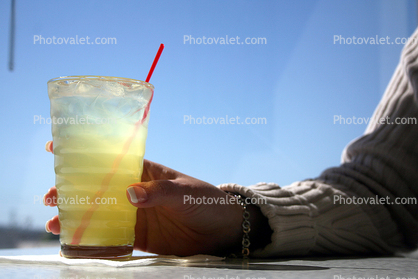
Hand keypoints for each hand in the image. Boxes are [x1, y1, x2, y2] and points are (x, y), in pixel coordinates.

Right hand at [44, 141, 258, 255]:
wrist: (220, 230)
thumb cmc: (205, 201)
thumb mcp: (184, 192)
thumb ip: (159, 192)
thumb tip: (129, 194)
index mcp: (144, 172)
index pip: (110, 158)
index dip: (83, 154)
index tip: (55, 148)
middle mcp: (134, 191)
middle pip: (95, 187)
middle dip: (70, 189)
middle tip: (50, 195)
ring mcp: (133, 214)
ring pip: (97, 212)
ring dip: (75, 215)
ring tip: (54, 222)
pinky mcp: (137, 236)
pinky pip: (110, 237)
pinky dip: (92, 239)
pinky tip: (74, 242)